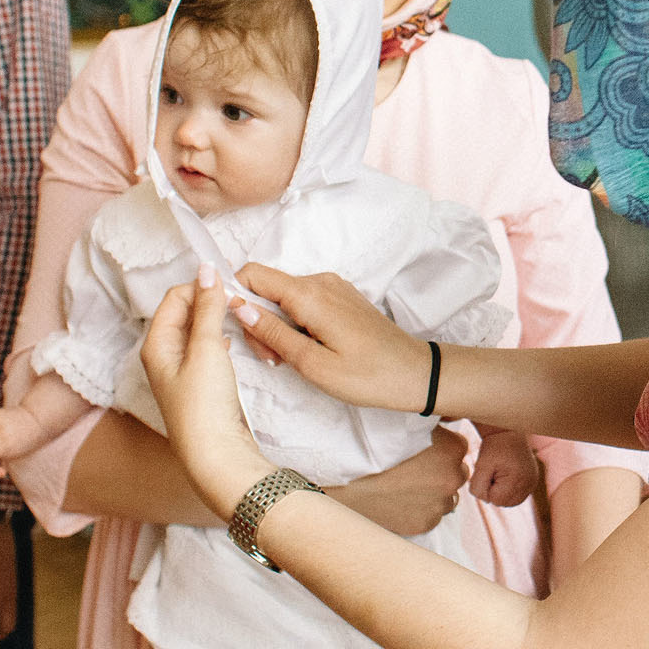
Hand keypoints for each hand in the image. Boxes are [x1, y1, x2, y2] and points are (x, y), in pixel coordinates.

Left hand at [144, 266, 274, 517]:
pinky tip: (233, 342)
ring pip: (198, 331)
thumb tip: (206, 269)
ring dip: (218, 320)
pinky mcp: (198, 383)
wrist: (215, 454)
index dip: (201, 287)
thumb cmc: (204, 402)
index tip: (231, 287)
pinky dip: (221, 339)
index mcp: (156, 343)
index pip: (175, 297)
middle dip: (211, 303)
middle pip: (185, 312)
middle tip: (240, 301)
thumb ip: (207, 308)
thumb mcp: (207, 348)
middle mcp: (163, 354)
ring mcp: (180, 370)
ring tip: (241, 318)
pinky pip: (207, 348)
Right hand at [232, 264, 428, 412]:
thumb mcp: (312, 363)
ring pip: (283, 297)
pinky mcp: (340, 297)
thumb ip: (272, 333)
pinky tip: (306, 350)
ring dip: (276, 326)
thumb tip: (237, 306)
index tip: (241, 332)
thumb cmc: (366, 375)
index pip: (252, 273)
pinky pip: (303, 301)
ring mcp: (332, 287)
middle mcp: (319, 281)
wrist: (415, 374)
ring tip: (292, 360)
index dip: (234, 297)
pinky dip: (295, 323)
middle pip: (266, 288)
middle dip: (258, 321)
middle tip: (273, 359)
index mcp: (310, 294)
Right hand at [325, 425, 471, 536]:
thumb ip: (430, 426)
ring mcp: (441, 502)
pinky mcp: (426, 523)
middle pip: (457, 472)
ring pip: (446, 497)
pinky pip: (431, 516)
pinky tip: (400, 501)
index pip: (459, 446)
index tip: (422, 449)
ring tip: (405, 487)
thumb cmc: (371, 445)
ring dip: (433, 493)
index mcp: (454, 448)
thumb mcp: (405, 423)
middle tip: (414, 469)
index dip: (441, 447)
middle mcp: (454, 476)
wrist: (346, 478)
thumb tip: (439, 425)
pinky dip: (420, 510)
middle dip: (441, 471)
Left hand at [469, 430, 539, 507]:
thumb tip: (486, 500)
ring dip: (501, 491)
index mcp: (518, 479)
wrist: (508, 432)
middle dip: (494, 491)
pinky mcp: (532, 482)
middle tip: (494, 472)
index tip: (489, 472)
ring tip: (501, 473)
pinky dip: (509, 489)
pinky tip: (507, 476)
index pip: (495, 500)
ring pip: (509, 502)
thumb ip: (478, 486)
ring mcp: (532, 484)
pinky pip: (516, 496)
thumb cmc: (494, 447)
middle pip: (503, 503)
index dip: (487, 488)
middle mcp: (529, 484)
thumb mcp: (481, 465)